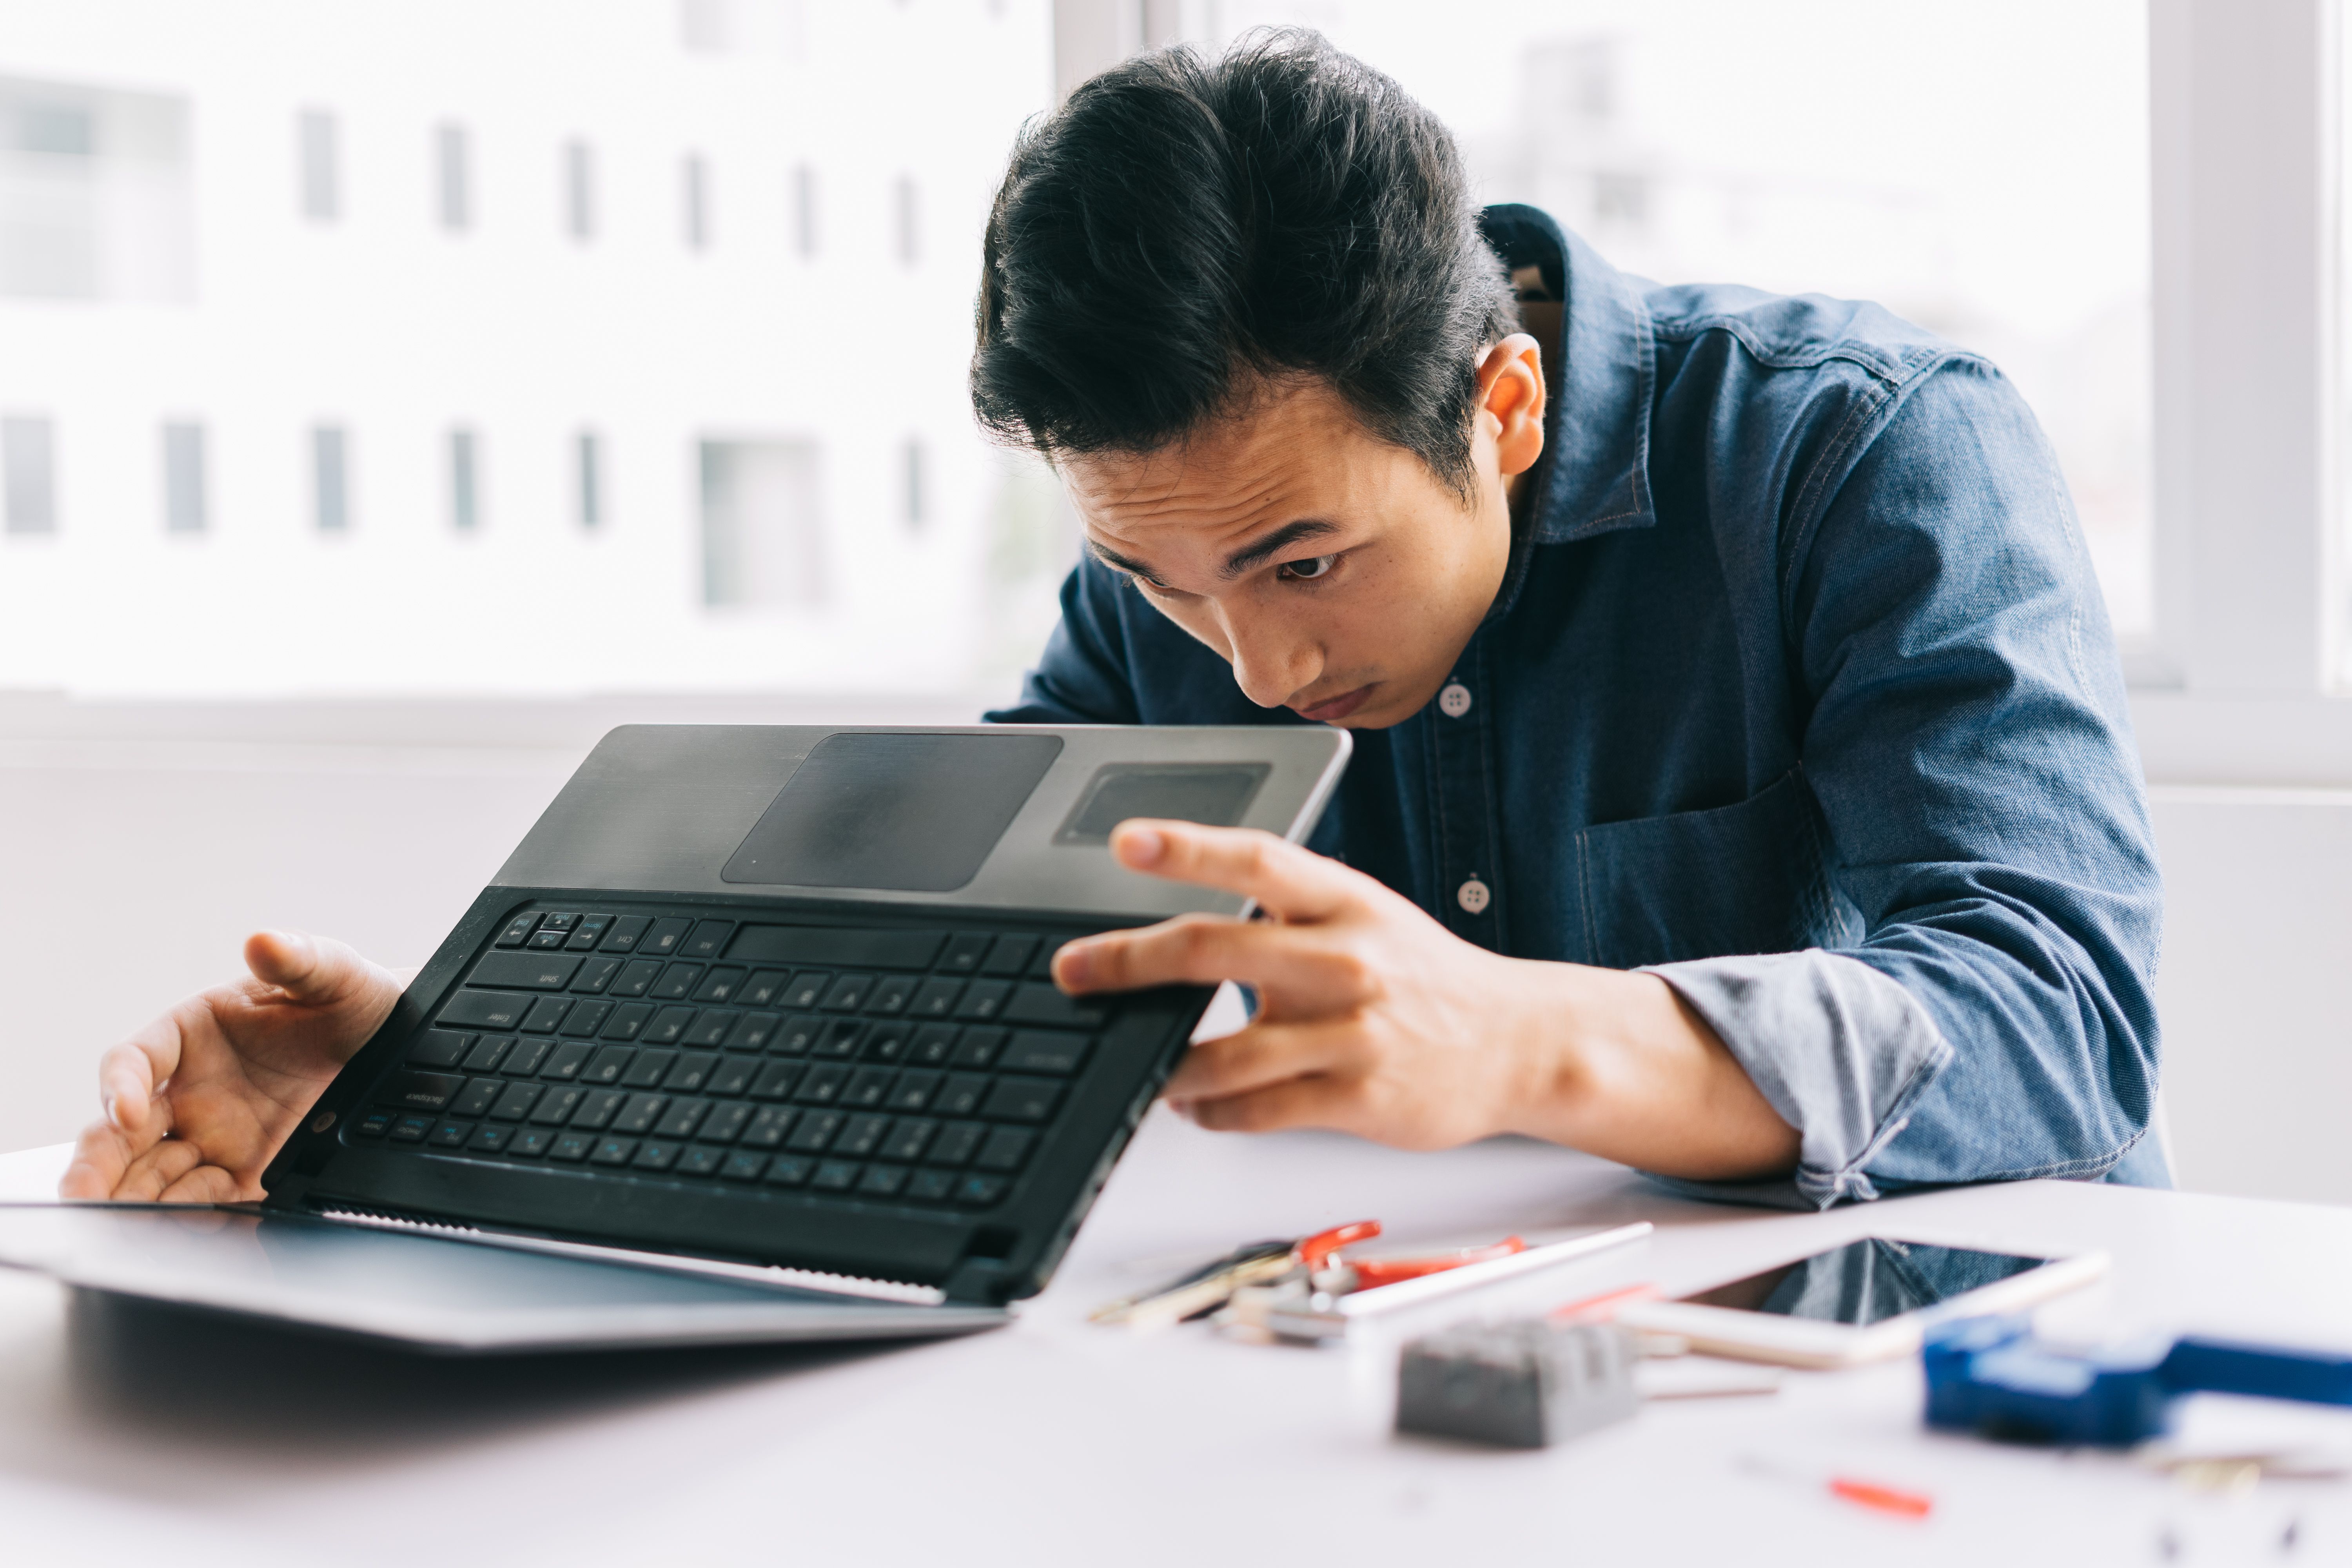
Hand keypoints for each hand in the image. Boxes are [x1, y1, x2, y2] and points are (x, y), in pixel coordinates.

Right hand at [60, 932, 402, 1202]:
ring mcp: (213, 1136)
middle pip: (121, 1132)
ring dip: (130, 1200)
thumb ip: (300, 960)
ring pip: (149, 1174)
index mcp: (192, 1034)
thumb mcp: (335, 975)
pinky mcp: (245, 1174)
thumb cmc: (355, 1000)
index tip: (127, 1111)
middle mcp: (191, 1090)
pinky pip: (201, 1201)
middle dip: (96, 1165)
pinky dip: (185, 1218)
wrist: (400, 1047)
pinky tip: (181, 1232)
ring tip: (122, 1227)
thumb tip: (266, 941)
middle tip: (81, 1197)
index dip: (120, 1085)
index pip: (134, 1060)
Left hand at [1053, 821, 1799, 1178]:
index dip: (1189, 846)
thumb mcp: (1363, 916)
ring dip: (1163, 1064)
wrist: (1519, 1044)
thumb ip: (1282, 916)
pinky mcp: (1358, 1097)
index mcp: (1345, 901)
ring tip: (1137, 1065)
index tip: (1127, 840)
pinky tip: (1195, 1104)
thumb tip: (1181, 933)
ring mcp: (1352, 1032)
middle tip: (1073, 969)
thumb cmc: (1423, 978)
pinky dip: (1209, 1111)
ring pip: (1225, 1052)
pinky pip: (1255, 1110)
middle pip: (1215, 951)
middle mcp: (1344, 959)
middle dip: (1127, 961)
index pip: (1258, 860)